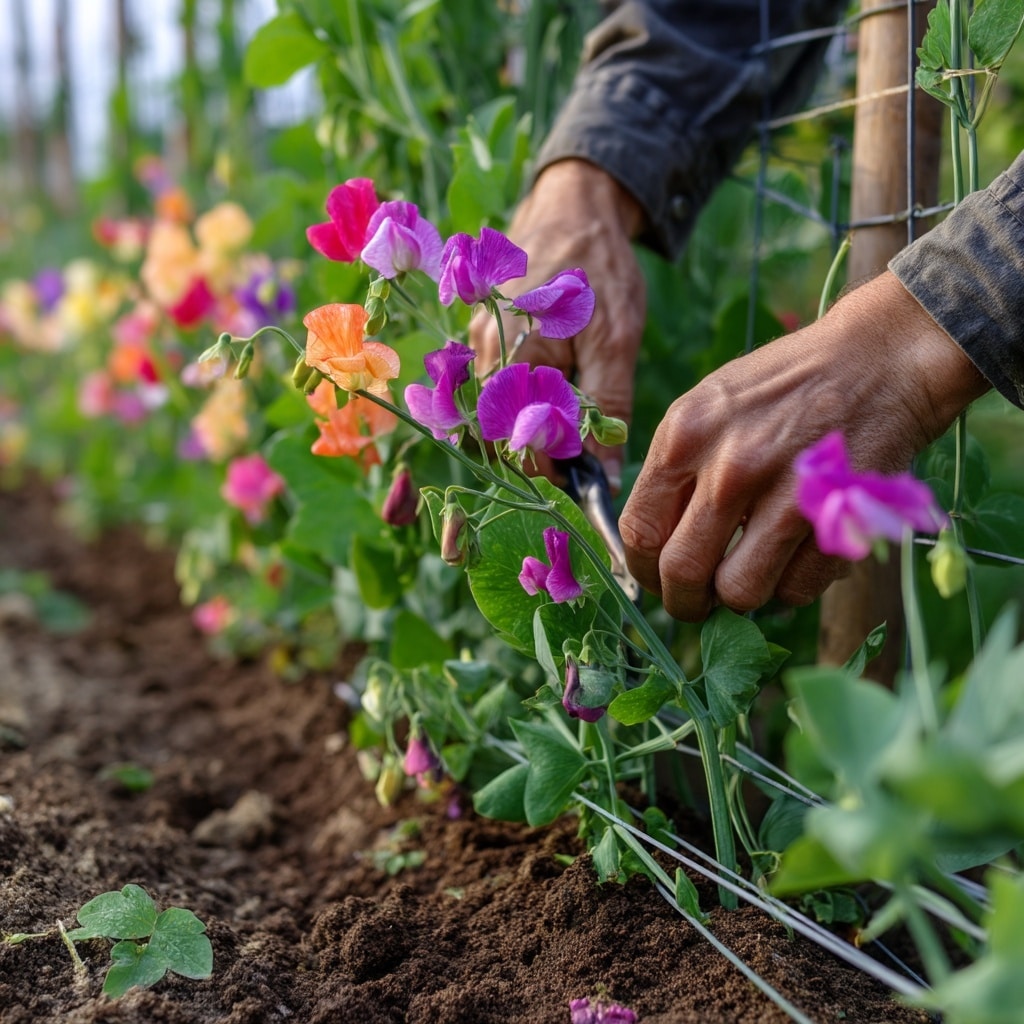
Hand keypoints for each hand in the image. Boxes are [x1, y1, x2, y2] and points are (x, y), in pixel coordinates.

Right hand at [469, 159, 646, 491]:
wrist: (576, 204)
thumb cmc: (598, 268)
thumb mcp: (616, 340)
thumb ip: (606, 410)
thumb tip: (605, 477)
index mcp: (508, 357)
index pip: (514, 445)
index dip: (552, 467)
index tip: (587, 469)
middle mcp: (479, 354)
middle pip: (497, 435)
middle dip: (539, 450)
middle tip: (584, 444)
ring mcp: (475, 344)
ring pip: (495, 414)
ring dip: (532, 427)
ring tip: (573, 413)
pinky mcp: (483, 337)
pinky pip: (495, 388)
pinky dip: (524, 402)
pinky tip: (555, 389)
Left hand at [619, 271, 989, 621]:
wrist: (880, 357)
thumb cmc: (786, 384)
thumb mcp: (709, 405)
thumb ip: (676, 469)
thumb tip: (651, 543)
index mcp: (684, 434)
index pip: (639, 530)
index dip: (643, 571)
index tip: (657, 581)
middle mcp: (727, 465)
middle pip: (682, 573)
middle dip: (685, 602)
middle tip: (697, 604)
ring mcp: (784, 494)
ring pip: (739, 592)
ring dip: (741, 598)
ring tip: (750, 577)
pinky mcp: (838, 518)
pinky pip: (796, 589)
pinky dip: (791, 587)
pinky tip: (794, 559)